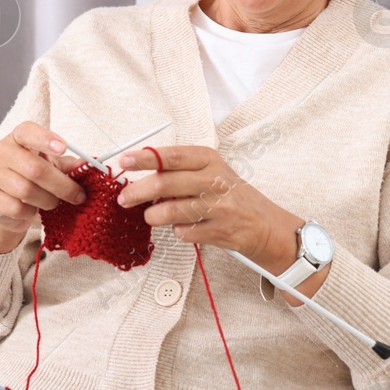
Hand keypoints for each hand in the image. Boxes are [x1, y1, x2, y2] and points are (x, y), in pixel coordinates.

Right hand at [0, 122, 88, 252]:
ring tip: (54, 202)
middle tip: (77, 196)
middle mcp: (1, 151)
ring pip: (26, 190)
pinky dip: (31, 212)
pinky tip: (33, 209)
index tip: (63, 147)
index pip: (27, 131)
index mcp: (18, 138)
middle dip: (62, 185)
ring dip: (48, 201)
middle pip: (34, 168)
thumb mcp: (55, 167)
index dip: (45, 139)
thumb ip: (71, 166)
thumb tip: (89, 165)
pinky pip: (16, 207)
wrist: (10, 203)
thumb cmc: (34, 178)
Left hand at [115, 145, 301, 273]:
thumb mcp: (211, 172)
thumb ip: (180, 171)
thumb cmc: (232, 195)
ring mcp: (218, 208)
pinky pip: (183, 233)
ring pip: (170, 212)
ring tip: (151, 216)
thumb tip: (142, 175)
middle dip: (137, 192)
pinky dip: (177, 232)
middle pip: (165, 184)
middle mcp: (214, 181)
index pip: (171, 156)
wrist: (265, 224)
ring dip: (154, 216)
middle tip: (124, 198)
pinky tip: (182, 228)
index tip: (124, 162)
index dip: (144, 158)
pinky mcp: (219, 231)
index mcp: (210, 160)